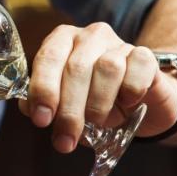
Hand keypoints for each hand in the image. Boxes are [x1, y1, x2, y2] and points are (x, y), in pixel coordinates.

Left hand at [18, 22, 176, 151]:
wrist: (138, 101)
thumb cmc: (92, 99)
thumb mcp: (64, 103)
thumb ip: (43, 102)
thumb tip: (31, 109)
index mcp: (61, 40)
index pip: (47, 58)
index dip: (43, 90)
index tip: (41, 120)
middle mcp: (89, 36)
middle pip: (75, 68)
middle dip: (69, 109)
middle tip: (66, 139)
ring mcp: (119, 43)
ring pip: (107, 68)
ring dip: (98, 103)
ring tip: (96, 122)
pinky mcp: (145, 56)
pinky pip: (138, 70)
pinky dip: (131, 90)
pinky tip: (127, 103)